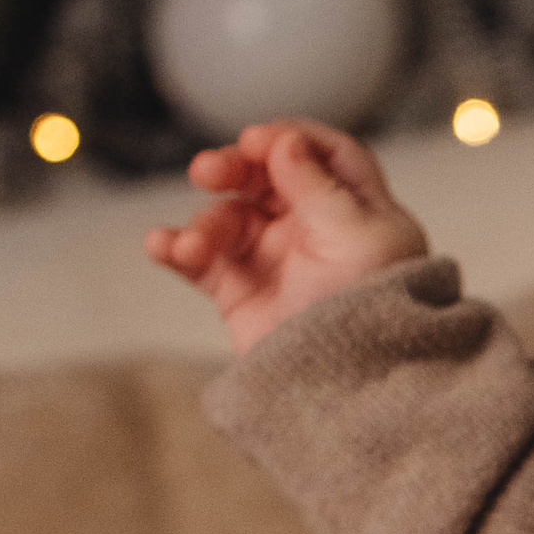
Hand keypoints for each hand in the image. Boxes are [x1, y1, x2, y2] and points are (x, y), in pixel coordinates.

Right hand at [143, 117, 428, 354]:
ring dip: (204, 224)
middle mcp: (317, 232)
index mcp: (359, 212)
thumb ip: (317, 187)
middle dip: (233, 170)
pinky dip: (178, 249)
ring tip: (192, 248)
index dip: (290, 140)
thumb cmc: (373, 315)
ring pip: (229, 219)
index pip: (325, 155)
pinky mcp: (243, 295)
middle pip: (267, 179)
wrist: (352, 392)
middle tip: (206, 172)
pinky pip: (203, 261)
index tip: (257, 142)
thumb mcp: (354, 239)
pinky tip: (160, 245)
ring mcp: (278, 262)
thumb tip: (285, 142)